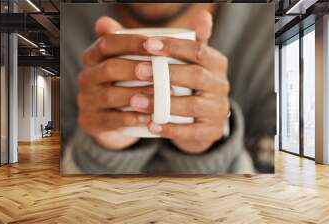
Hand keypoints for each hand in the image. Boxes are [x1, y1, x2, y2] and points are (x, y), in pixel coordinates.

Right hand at [78, 17, 154, 149]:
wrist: (114, 120)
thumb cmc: (130, 83)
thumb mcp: (136, 63)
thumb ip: (157, 45)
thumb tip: (201, 18)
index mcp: (95, 56)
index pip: (108, 42)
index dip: (130, 42)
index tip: (154, 44)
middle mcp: (88, 76)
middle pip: (108, 68)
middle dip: (133, 68)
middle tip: (156, 71)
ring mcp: (87, 99)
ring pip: (109, 95)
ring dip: (136, 95)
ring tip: (159, 96)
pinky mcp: (92, 121)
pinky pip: (111, 120)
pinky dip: (132, 118)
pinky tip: (150, 118)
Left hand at [133, 11, 229, 153]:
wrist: (201, 120)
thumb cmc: (184, 84)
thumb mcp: (181, 61)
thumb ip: (162, 42)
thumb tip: (108, 23)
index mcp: (215, 62)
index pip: (197, 49)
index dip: (173, 46)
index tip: (148, 45)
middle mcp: (221, 84)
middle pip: (197, 76)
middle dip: (167, 73)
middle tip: (139, 71)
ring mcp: (218, 109)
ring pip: (193, 105)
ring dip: (163, 103)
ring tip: (136, 101)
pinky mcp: (211, 131)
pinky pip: (191, 131)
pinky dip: (170, 129)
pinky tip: (150, 125)